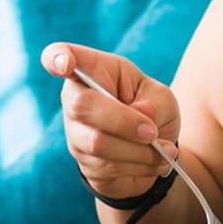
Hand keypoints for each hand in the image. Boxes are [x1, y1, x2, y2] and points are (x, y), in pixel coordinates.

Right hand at [42, 42, 178, 198]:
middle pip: (81, 106)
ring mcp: (76, 134)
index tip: (65, 63)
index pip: (58, 57)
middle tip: (152, 131)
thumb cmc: (152, 110)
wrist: (155, 150)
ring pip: (98, 142)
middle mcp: (75, 100)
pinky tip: (159, 161)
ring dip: (139, 150)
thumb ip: (155, 102)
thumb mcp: (162, 97)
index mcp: (92, 71)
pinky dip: (142, 165)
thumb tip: (141, 112)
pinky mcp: (85, 162)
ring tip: (166, 149)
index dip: (56, 58)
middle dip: (122, 120)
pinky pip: (110, 166)